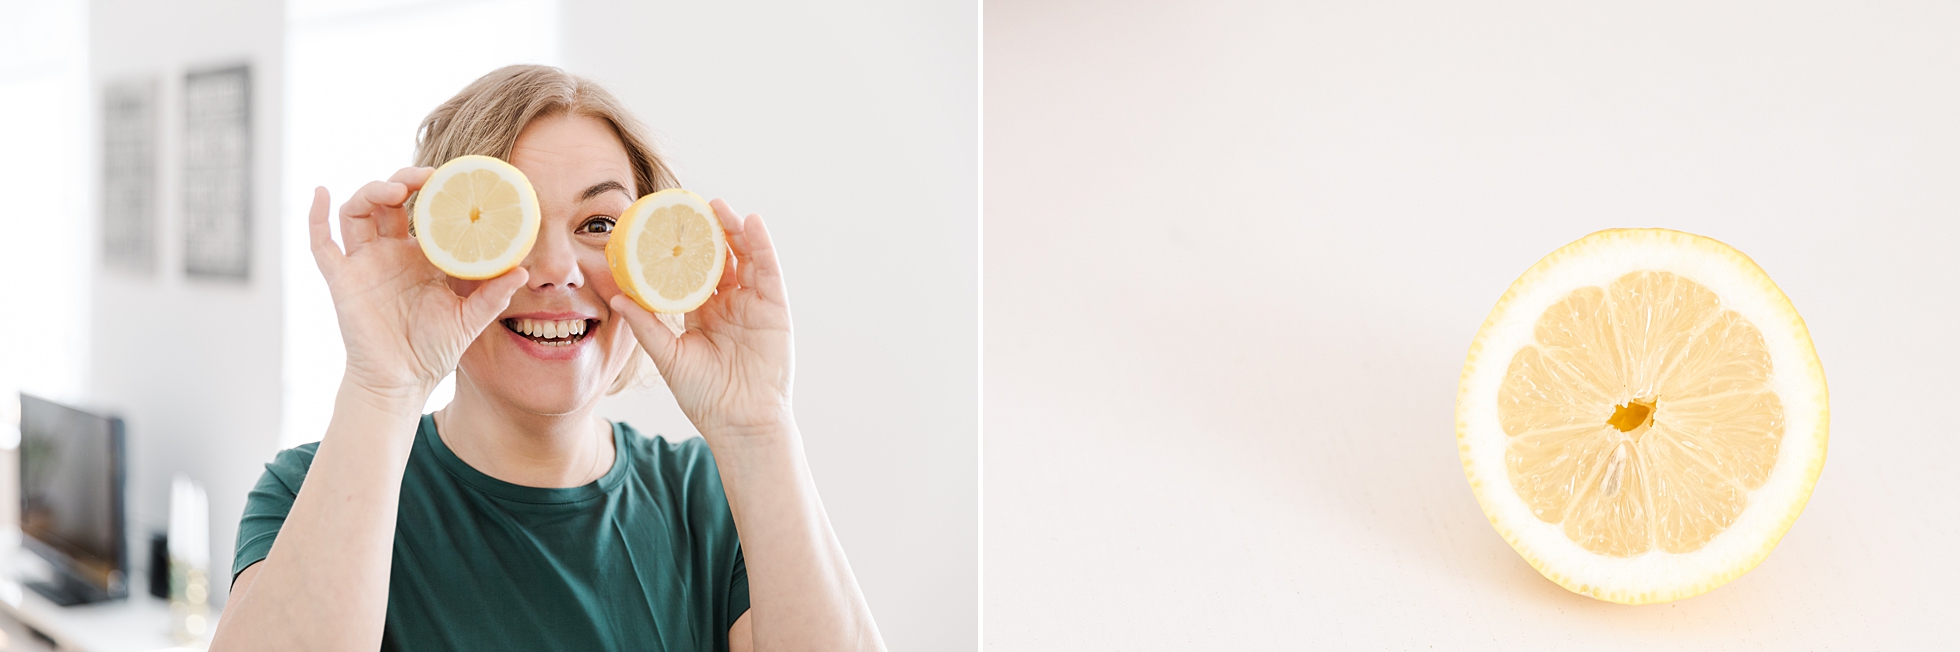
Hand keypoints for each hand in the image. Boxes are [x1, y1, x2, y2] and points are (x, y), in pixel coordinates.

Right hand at [308, 168, 527, 410]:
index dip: (434, 192)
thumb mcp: (469, 318)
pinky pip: (322, 244)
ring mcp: (364, 263)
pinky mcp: (342, 279)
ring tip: (395, 189)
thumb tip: (522, 271)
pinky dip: (316, 217)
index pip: (425, 213)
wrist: (402, 381)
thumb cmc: (433, 349)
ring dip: (371, 192)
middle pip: (389, 202)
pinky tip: (322, 193)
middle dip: (404, 181)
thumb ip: (493, 295)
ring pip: (357, 213)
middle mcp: (391, 253)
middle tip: (428, 177)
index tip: (455, 177)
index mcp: (421, 256)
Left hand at [611, 198, 794, 439]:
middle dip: (709, 231)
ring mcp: (754, 304)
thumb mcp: (668, 356)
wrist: (739, 421)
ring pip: (745, 257)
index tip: (664, 224)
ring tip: (719, 207)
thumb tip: (616, 297)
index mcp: (703, 312)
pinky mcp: (775, 308)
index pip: (691, 271)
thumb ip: (646, 325)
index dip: (681, 247)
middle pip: (720, 257)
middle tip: (692, 206)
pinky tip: (751, 222)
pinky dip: (762, 244)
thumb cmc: (704, 395)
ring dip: (734, 230)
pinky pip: (768, 270)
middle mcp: (729, 303)